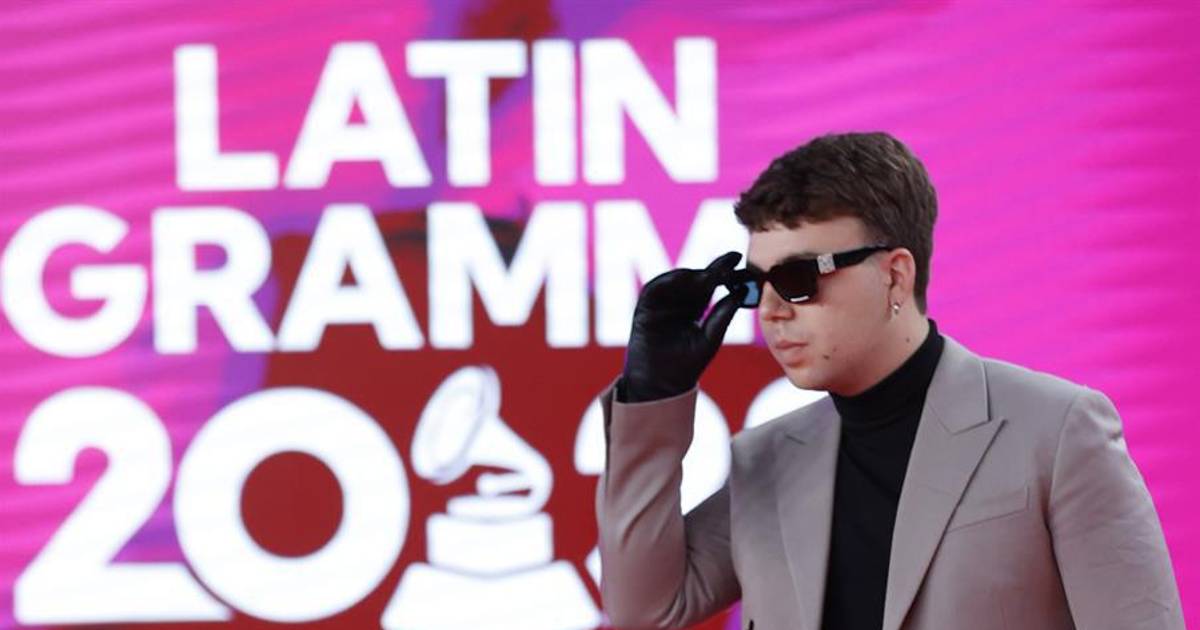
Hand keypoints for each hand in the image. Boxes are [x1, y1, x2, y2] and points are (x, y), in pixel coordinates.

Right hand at [620, 251, 746, 402]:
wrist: (662, 386)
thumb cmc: (687, 366)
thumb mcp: (711, 337)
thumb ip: (723, 314)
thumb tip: (742, 291)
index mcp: (694, 309)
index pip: (709, 285)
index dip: (722, 271)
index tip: (736, 258)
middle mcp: (677, 303)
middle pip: (693, 279)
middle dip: (710, 270)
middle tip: (727, 263)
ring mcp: (660, 305)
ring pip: (674, 281)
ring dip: (691, 274)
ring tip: (709, 274)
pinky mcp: (644, 310)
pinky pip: (653, 289)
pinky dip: (666, 281)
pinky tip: (682, 277)